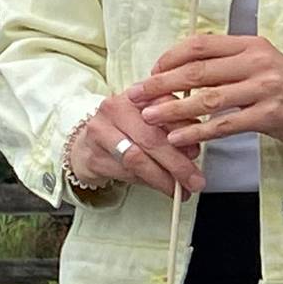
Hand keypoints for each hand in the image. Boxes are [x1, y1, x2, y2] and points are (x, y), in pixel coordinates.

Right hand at [64, 91, 203, 196]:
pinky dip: (147, 182)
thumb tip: (193, 149)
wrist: (86, 145)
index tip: (197, 150)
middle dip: (177, 163)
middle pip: (151, 137)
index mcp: (136, 94)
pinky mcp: (93, 156)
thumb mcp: (149, 121)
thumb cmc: (125, 132)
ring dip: (163, 178)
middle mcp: (115, 108)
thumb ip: (171, 128)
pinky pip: (125, 172)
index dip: (184, 130)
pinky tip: (161, 188)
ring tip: (180, 189)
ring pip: (137, 158)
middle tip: (194, 180)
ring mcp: (100, 132)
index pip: (164, 108)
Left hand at [128, 34, 282, 156]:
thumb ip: (232, 66)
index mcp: (252, 45)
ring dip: (173, 110)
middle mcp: (258, 61)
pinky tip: (180, 139)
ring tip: (150, 119)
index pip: (201, 44)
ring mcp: (266, 87)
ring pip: (207, 98)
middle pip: (198, 70)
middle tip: (135, 94)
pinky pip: (226, 124)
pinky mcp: (271, 114)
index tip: (151, 71)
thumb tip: (188, 73)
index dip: (170, 57)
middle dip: (161, 83)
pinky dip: (199, 132)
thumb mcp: (266, 66)